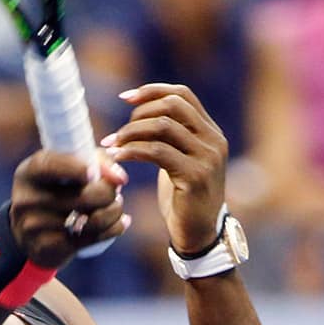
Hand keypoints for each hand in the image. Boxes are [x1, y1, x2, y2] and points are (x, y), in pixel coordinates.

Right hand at [10, 151, 129, 268]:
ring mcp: (35, 226)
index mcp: (29, 172)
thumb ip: (93, 160)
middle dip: (109, 192)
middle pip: (85, 196)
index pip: (52, 166)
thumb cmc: (54, 190)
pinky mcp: (48, 247)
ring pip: (94, 220)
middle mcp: (27, 199)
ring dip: (115, 211)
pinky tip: (120, 223)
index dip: (78, 168)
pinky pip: (93, 238)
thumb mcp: (63, 168)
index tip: (96, 172)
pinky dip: (114, 229)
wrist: (28, 233)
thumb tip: (118, 177)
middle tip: (114, 191)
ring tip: (116, 207)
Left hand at [103, 84, 226, 254]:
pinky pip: (157, 152)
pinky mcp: (195, 176)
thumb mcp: (178, 161)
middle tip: (116, 134)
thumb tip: (139, 114)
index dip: (152, 91)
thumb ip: (169, 138)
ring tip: (110, 146)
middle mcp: (213, 140)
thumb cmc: (182, 198)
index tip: (124, 98)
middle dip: (138, 114)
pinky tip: (116, 158)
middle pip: (172, 106)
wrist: (198, 234)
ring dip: (130, 133)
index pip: (183, 95)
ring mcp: (207, 157)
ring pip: (162, 126)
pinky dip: (132, 151)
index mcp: (210, 132)